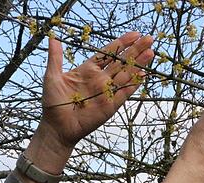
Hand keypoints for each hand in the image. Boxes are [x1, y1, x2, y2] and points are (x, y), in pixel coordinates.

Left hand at [38, 32, 154, 149]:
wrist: (56, 128)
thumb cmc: (52, 103)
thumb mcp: (52, 77)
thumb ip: (56, 58)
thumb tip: (52, 37)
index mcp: (87, 70)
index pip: (107, 53)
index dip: (120, 43)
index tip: (134, 34)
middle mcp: (100, 79)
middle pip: (121, 61)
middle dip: (135, 50)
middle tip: (149, 38)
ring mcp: (106, 92)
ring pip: (126, 74)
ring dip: (138, 64)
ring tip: (151, 52)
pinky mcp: (110, 105)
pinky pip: (125, 92)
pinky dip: (134, 84)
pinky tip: (144, 74)